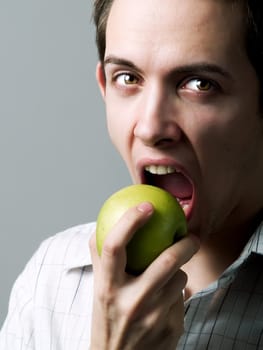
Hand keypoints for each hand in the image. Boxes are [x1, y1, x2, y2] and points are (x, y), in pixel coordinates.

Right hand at [89, 202, 198, 349]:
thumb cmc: (107, 320)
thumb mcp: (98, 290)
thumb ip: (99, 257)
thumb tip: (101, 224)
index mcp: (108, 287)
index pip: (114, 246)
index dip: (130, 221)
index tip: (147, 205)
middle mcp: (131, 302)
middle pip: (166, 260)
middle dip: (186, 243)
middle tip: (191, 236)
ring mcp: (153, 317)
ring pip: (179, 279)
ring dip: (178, 273)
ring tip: (167, 280)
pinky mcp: (171, 328)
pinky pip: (182, 299)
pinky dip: (177, 294)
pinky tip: (165, 303)